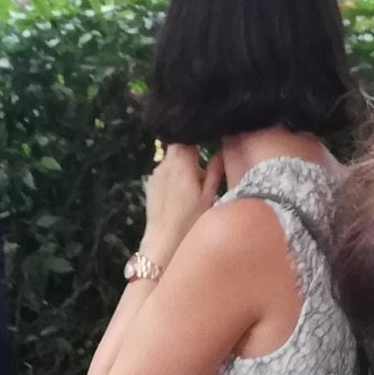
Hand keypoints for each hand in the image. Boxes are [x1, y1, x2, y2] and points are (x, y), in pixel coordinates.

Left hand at [138, 144, 224, 271]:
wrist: (163, 241)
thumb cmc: (190, 220)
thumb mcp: (209, 196)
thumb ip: (216, 170)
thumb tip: (222, 151)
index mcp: (182, 164)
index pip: (188, 136)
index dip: (198, 133)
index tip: (209, 134)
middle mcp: (166, 164)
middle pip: (177, 144)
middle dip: (190, 146)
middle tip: (203, 156)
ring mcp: (156, 173)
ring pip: (170, 157)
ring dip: (181, 161)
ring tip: (193, 177)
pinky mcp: (151, 183)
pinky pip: (164, 170)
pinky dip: (173, 173)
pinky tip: (180, 189)